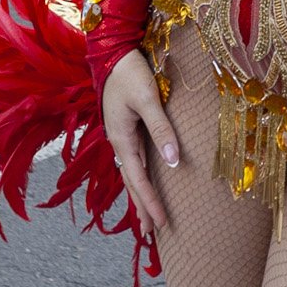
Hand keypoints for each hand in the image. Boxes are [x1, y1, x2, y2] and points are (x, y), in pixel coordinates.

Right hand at [98, 50, 176, 237]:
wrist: (113, 52)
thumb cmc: (131, 73)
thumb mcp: (149, 99)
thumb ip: (161, 129)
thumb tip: (173, 161)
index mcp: (121, 139)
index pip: (138, 179)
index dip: (150, 202)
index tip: (161, 224)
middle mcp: (119, 142)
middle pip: (132, 182)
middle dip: (142, 207)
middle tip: (152, 234)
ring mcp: (122, 136)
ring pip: (132, 173)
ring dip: (140, 195)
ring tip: (147, 218)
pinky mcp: (127, 128)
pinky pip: (134, 160)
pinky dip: (140, 177)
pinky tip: (145, 182)